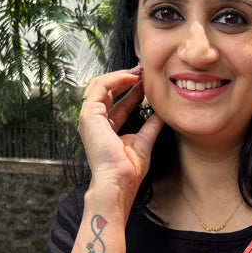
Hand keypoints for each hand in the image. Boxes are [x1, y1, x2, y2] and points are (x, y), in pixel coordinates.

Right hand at [78, 68, 163, 215]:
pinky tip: (132, 77)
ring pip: (101, 85)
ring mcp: (89, 118)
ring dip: (120, 75)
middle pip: (107, 91)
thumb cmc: (127, 170)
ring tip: (139, 71)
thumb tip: (162, 115)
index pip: (117, 103)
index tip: (147, 82)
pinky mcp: (89, 115)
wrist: (118, 181)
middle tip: (144, 71)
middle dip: (126, 78)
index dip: (132, 90)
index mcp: (105, 128)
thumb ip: (151, 127)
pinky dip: (115, 79)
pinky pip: (100, 87)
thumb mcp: (143, 142)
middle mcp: (95, 122)